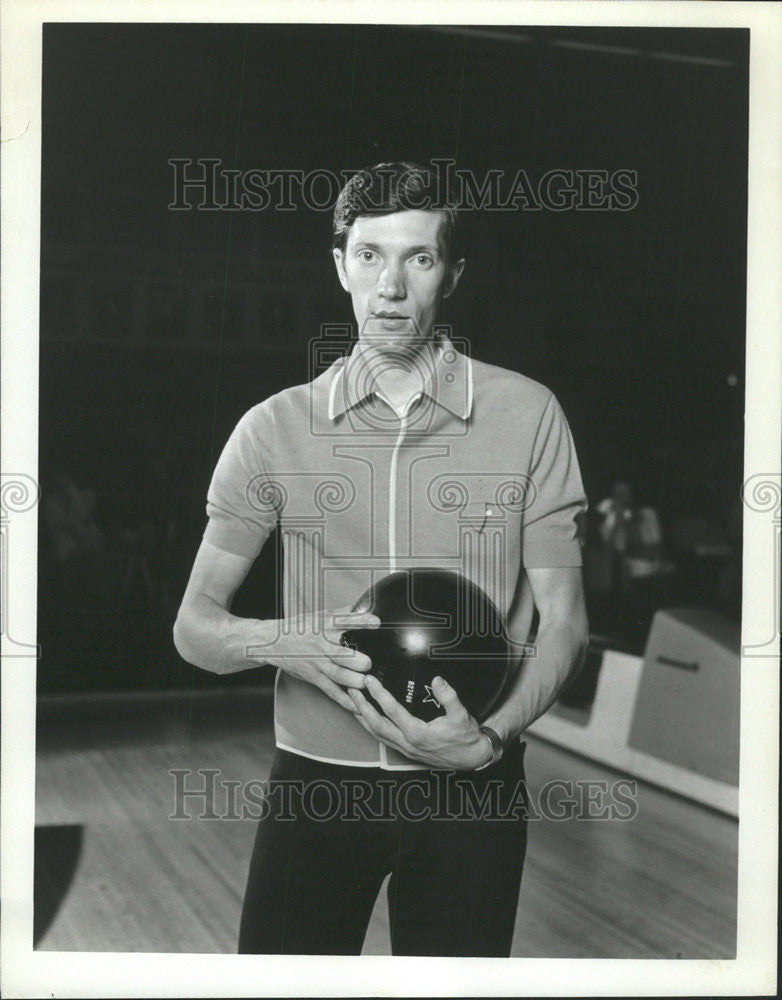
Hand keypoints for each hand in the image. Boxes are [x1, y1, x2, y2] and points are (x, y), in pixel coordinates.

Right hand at [260, 605, 379, 711]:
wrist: (274, 642)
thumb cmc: (300, 628)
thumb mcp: (321, 615)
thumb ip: (345, 612)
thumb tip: (367, 605)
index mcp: (326, 625)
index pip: (345, 621)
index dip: (361, 621)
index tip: (376, 622)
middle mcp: (322, 644)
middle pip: (341, 654)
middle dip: (357, 661)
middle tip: (368, 663)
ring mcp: (318, 663)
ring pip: (338, 675)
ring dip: (353, 681)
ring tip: (366, 683)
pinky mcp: (315, 677)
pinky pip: (332, 691)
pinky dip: (345, 700)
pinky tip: (357, 705)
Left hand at [348, 674, 491, 769]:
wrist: (472, 758)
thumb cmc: (466, 737)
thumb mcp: (462, 715)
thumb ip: (449, 697)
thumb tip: (437, 680)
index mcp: (418, 733)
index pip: (392, 711)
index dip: (379, 695)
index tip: (369, 681)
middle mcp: (407, 743)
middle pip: (376, 724)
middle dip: (362, 706)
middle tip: (352, 689)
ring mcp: (405, 749)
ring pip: (376, 734)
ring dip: (362, 718)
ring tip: (352, 702)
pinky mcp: (406, 751)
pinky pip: (382, 739)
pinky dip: (371, 727)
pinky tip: (366, 719)